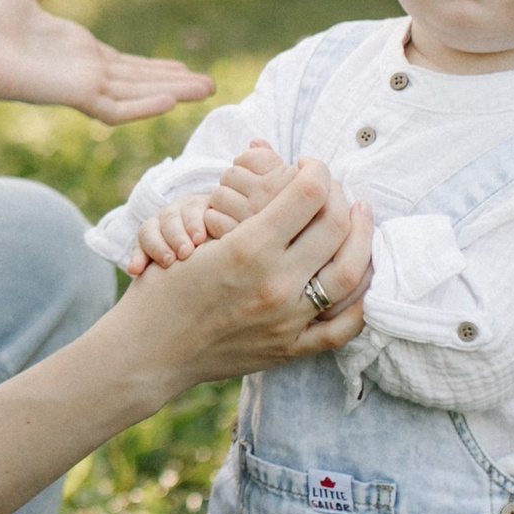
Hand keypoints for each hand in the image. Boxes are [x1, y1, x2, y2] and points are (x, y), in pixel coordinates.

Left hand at [0, 0, 214, 126]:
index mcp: (73, 50)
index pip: (123, 63)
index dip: (153, 66)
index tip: (182, 67)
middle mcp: (82, 70)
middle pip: (138, 80)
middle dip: (173, 82)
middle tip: (210, 85)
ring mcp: (79, 85)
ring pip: (136, 94)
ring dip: (172, 92)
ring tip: (207, 90)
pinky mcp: (73, 95)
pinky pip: (116, 107)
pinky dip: (145, 106)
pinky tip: (172, 99)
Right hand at [120, 156, 375, 386]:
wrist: (150, 348)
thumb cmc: (166, 285)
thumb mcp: (196, 234)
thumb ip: (245, 204)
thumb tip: (285, 167)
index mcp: (248, 248)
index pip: (309, 193)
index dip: (317, 169)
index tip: (310, 165)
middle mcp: (274, 284)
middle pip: (336, 226)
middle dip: (341, 196)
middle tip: (333, 188)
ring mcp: (287, 320)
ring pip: (351, 273)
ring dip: (363, 238)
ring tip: (360, 218)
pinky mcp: (290, 349)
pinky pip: (344, 328)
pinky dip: (362, 300)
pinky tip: (361, 274)